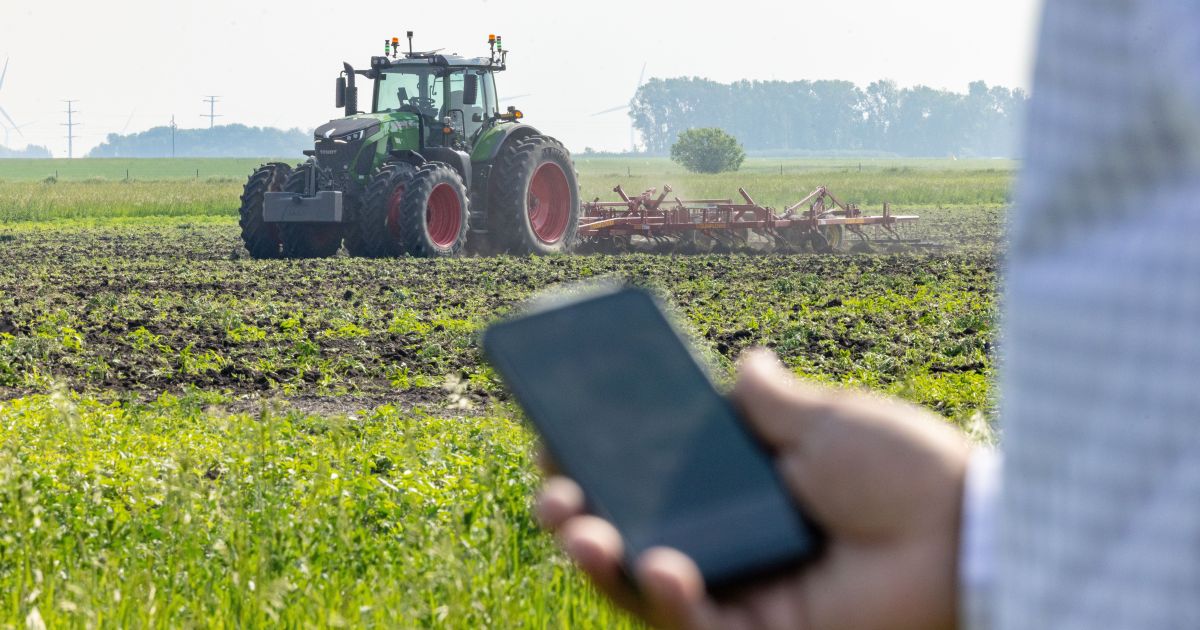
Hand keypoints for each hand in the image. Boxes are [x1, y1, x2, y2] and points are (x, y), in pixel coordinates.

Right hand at [537, 349, 970, 629]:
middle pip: (630, 534)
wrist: (967, 531)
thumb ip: (773, 400)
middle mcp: (731, 542)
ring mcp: (741, 592)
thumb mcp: (826, 421)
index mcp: (740, 489)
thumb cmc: (905, 470)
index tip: (557, 436)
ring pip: (642, 588)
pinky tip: (659, 563)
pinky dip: (666, 599)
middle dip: (576, 516)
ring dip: (598, 558)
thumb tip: (744, 362)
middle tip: (551, 493)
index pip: (650, 479)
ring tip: (577, 527)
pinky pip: (693, 625)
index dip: (599, 463)